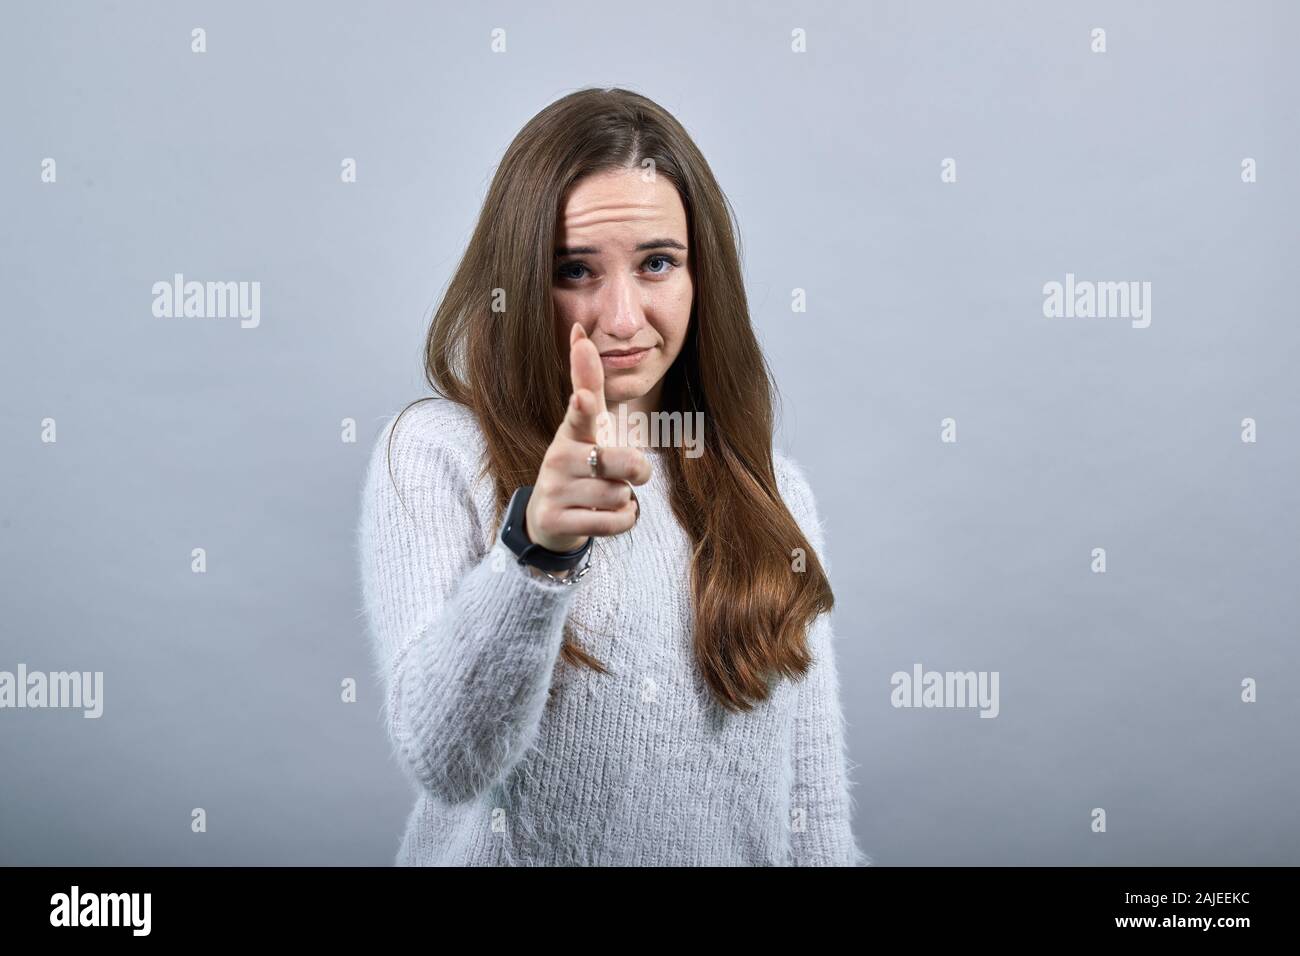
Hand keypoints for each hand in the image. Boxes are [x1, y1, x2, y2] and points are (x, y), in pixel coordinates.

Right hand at [524, 323, 651, 552]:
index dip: (583, 407)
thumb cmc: (577, 464)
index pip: (579, 415)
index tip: (582, 399)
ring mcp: (554, 490)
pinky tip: (604, 516)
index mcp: (570, 432)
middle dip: (635, 471)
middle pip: (618, 462)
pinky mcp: (555, 521)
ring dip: (624, 499)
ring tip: (603, 497)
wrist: (549, 520)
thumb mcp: (585, 425)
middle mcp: (557, 458)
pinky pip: (612, 522)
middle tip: (630, 475)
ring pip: (618, 495)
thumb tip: (578, 329)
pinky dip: (622, 521)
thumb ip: (588, 383)